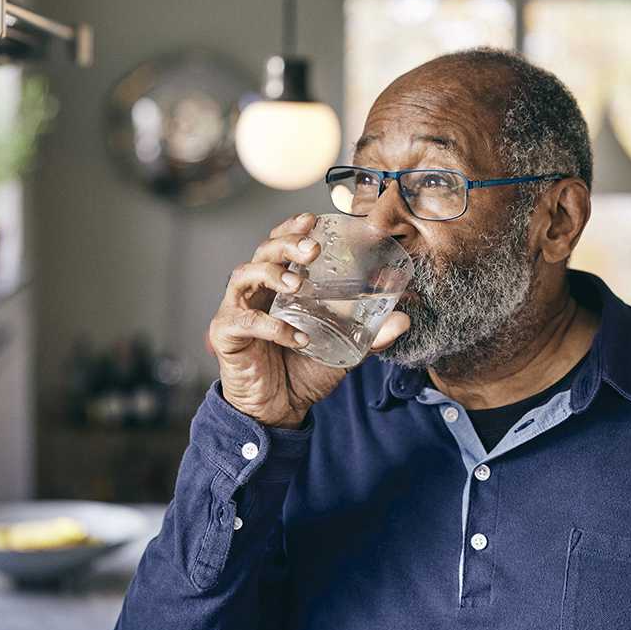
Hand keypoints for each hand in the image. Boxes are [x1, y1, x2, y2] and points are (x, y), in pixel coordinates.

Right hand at [208, 213, 409, 428]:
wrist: (278, 410)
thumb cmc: (302, 372)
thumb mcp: (342, 351)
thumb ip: (370, 337)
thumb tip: (404, 320)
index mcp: (279, 286)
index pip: (280, 246)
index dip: (292, 228)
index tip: (312, 219)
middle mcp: (256, 292)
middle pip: (263, 252)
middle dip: (286, 244)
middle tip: (312, 249)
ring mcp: (237, 310)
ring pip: (244, 275)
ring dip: (273, 274)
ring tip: (297, 285)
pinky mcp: (227, 334)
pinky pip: (246, 321)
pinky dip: (272, 326)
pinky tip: (296, 337)